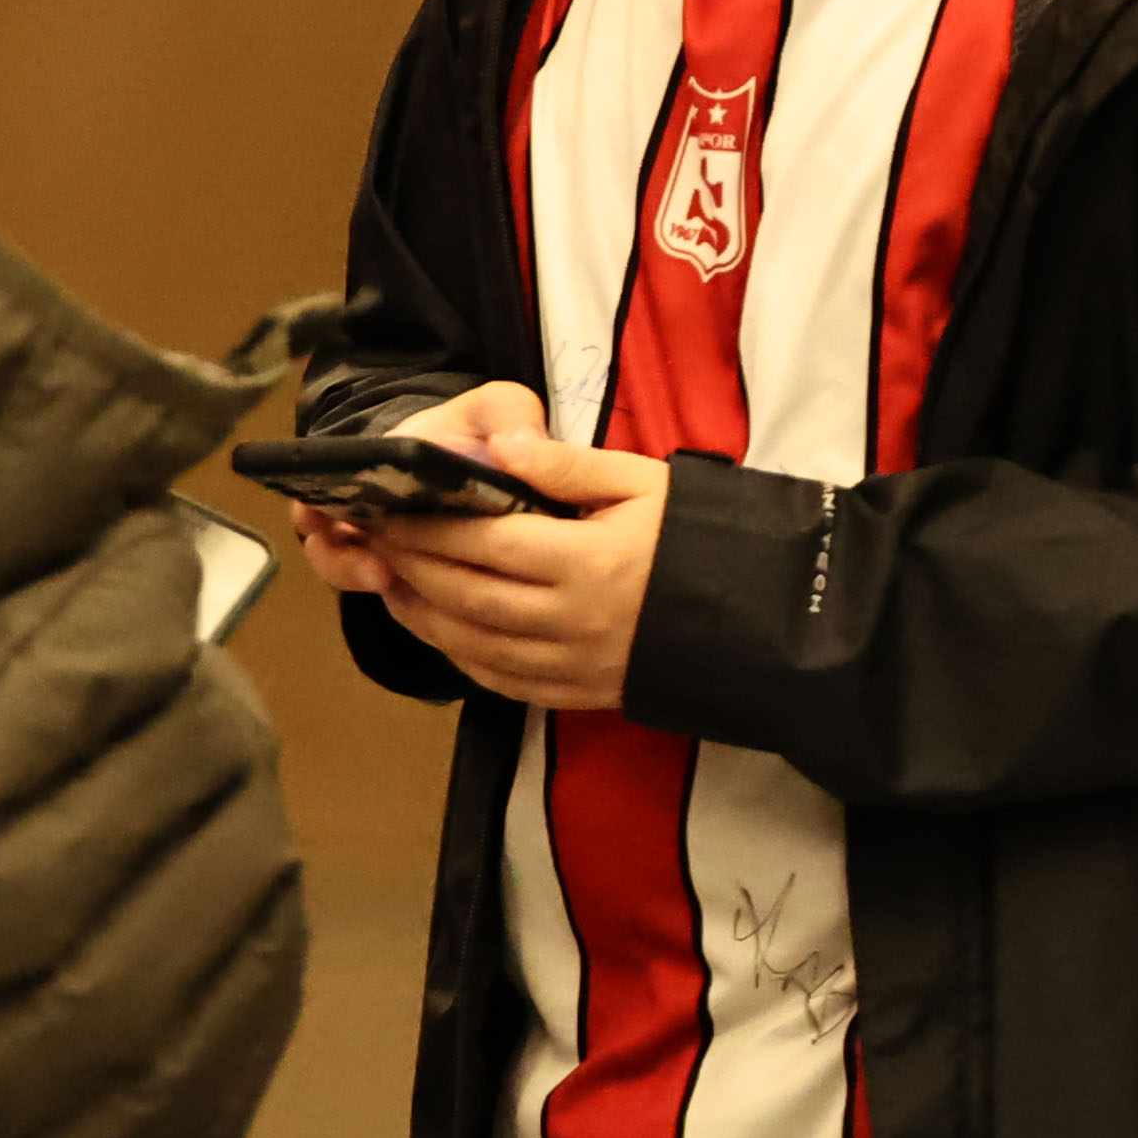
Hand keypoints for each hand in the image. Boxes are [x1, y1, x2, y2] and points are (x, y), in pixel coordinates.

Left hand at [309, 379, 671, 714]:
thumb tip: (496, 443)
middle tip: (377, 540)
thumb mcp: (641, 482)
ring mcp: (574, 665)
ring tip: (392, 581)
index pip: (481, 546)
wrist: (760, 615)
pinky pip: (503, 682)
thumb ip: (565, 466)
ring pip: (474, 646)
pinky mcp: (581, 694)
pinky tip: (440, 630)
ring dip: (423, 616)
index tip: (387, 508)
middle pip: (466, 597)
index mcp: (585, 562)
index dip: (426, 529)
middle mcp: (570, 621)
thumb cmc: (697, 538)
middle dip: (413, 567)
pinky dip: (460, 657)